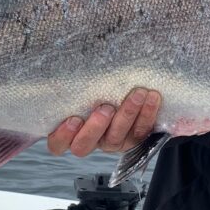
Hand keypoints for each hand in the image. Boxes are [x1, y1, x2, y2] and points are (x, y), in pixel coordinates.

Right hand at [47, 88, 161, 156]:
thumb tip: (56, 64)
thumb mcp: (79, 85)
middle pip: (85, 145)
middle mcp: (90, 141)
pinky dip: (148, 114)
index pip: (57, 144)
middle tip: (106, 108)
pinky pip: (141, 131)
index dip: (63, 136)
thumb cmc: (91, 86)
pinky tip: (153, 97)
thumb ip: (72, 84)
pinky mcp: (134, 138)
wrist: (126, 88)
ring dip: (127, 115)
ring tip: (137, 95)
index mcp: (69, 133)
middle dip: (96, 127)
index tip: (73, 119)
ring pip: (116, 138)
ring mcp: (112, 141)